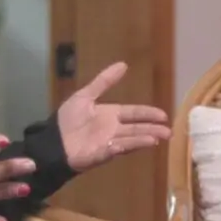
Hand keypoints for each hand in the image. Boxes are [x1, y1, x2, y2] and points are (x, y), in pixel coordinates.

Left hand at [56, 62, 172, 171]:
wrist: (51, 141)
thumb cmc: (67, 119)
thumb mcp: (85, 96)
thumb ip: (104, 82)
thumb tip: (123, 64)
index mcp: (111, 115)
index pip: (134, 114)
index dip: (148, 114)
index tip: (163, 115)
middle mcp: (114, 130)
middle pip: (137, 129)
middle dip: (153, 130)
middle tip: (168, 132)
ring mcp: (109, 144)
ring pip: (130, 140)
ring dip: (142, 140)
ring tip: (156, 139)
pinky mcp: (100, 155)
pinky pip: (112, 151)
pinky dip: (121, 148)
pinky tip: (128, 146)